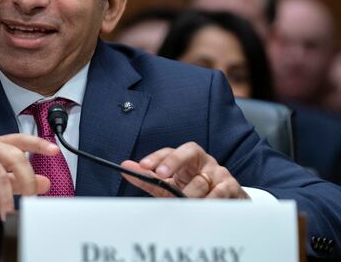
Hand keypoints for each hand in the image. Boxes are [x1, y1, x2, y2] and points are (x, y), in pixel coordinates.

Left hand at [120, 142, 248, 198]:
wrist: (226, 204)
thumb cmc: (193, 192)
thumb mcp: (169, 185)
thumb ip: (148, 177)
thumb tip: (125, 167)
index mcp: (187, 159)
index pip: (171, 151)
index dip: (157, 157)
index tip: (144, 166)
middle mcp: (203, 161)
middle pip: (189, 153)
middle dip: (173, 162)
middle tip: (161, 175)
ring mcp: (218, 172)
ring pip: (200, 181)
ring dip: (188, 194)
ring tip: (180, 202)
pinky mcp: (231, 186)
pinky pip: (219, 193)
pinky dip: (208, 201)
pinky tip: (201, 207)